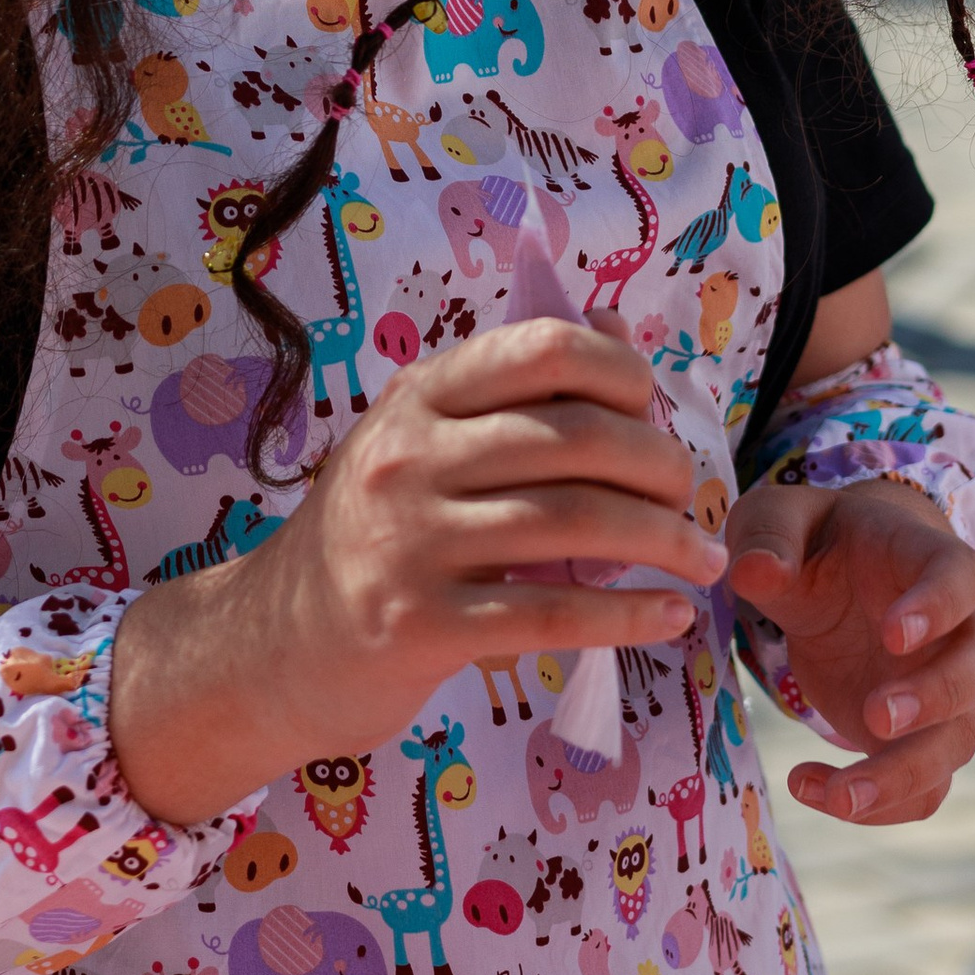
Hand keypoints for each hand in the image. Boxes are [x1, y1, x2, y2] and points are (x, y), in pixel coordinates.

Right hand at [111, 316, 726, 818]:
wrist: (271, 645)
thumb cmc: (371, 536)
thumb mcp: (422, 443)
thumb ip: (513, 392)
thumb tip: (620, 329)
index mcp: (418, 395)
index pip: (545, 348)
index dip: (624, 373)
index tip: (656, 413)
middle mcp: (411, 456)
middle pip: (577, 438)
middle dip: (661, 465)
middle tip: (693, 497)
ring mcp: (411, 542)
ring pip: (576, 522)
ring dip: (664, 541)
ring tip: (702, 557)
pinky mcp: (420, 625)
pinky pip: (553, 613)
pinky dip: (628, 616)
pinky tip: (670, 618)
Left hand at [726, 476, 974, 823]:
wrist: (834, 576)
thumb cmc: (812, 539)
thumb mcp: (778, 518)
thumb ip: (768, 539)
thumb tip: (752, 572)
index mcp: (925, 557)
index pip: (959, 577)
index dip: (937, 607)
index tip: (891, 635)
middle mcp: (953, 628)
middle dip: (937, 697)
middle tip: (875, 716)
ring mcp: (943, 687)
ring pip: (959, 739)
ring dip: (904, 774)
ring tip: (834, 793)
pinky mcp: (919, 737)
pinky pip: (925, 786)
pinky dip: (879, 804)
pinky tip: (810, 788)